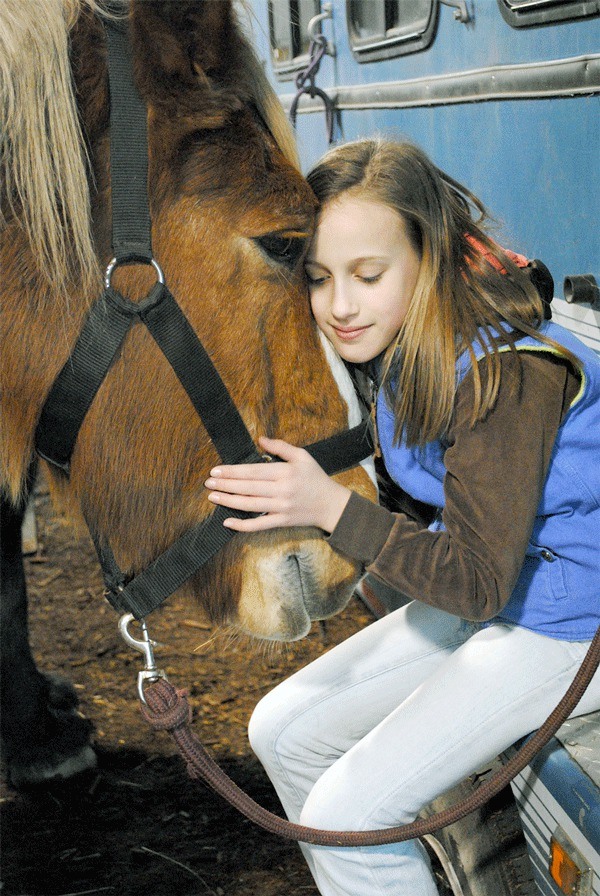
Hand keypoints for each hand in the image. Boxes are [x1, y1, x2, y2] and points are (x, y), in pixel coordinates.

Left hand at [204, 436, 351, 532]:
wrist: (332, 505)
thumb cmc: (316, 478)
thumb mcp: (302, 456)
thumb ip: (281, 447)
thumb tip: (260, 439)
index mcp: (285, 472)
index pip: (253, 472)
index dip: (233, 471)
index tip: (216, 470)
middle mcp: (282, 490)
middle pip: (248, 488)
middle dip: (226, 485)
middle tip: (208, 483)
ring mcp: (281, 508)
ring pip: (250, 506)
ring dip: (229, 501)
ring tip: (213, 497)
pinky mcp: (282, 521)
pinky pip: (259, 525)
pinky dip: (242, 526)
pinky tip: (227, 523)